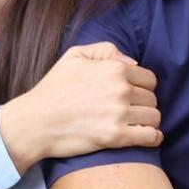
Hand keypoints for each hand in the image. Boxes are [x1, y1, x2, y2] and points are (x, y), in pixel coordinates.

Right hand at [0, 42, 161, 171]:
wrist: (34, 122)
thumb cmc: (53, 89)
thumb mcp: (74, 56)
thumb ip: (106, 50)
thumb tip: (132, 62)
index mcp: (114, 69)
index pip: (149, 79)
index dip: (142, 87)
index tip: (132, 95)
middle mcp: (120, 89)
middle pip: (152, 98)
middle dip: (144, 104)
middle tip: (130, 111)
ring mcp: (119, 114)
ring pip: (154, 117)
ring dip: (148, 121)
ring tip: (136, 124)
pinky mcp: (115, 137)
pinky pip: (151, 137)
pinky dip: (153, 138)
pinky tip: (149, 138)